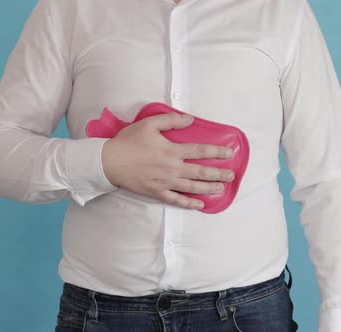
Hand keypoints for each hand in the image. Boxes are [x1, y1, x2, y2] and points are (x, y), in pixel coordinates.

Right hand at [101, 112, 234, 209]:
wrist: (109, 162)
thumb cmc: (128, 141)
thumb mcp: (149, 124)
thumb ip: (171, 120)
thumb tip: (190, 119)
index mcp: (172, 151)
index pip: (200, 151)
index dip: (217, 152)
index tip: (229, 153)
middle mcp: (172, 168)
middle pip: (201, 172)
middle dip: (219, 174)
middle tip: (231, 175)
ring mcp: (165, 182)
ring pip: (192, 187)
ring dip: (209, 188)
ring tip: (221, 188)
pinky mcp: (157, 192)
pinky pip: (176, 200)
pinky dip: (189, 203)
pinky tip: (199, 204)